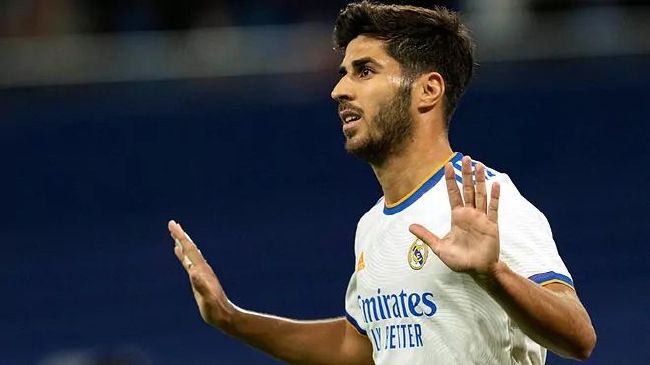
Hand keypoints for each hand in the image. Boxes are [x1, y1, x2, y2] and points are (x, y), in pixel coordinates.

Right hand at [169, 220, 234, 328]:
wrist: (224, 316)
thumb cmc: (215, 310)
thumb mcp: (207, 299)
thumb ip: (201, 286)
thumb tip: (193, 272)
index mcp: (201, 270)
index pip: (189, 250)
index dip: (181, 237)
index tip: (172, 225)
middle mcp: (202, 268)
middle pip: (190, 248)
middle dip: (180, 235)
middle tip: (172, 223)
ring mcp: (201, 273)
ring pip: (190, 254)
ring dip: (182, 243)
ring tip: (175, 234)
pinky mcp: (199, 279)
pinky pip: (189, 263)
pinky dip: (183, 255)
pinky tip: (179, 252)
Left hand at [409, 156, 500, 278]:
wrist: (478, 270)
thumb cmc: (459, 260)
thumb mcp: (439, 247)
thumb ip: (426, 235)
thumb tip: (409, 226)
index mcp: (457, 217)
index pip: (453, 194)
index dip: (450, 180)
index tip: (448, 166)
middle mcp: (469, 214)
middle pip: (467, 189)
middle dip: (466, 174)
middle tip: (466, 157)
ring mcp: (481, 218)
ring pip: (480, 194)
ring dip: (480, 180)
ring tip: (479, 166)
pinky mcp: (492, 224)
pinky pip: (493, 208)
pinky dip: (495, 196)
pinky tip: (495, 184)